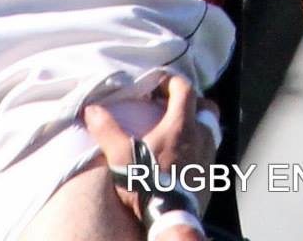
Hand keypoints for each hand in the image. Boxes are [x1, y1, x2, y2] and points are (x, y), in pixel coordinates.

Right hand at [83, 76, 217, 215]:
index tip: (158, 85)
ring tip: (177, 134)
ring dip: (197, 127)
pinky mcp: (210, 177)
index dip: (172, 82)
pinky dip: (199, 149)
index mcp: (181, 125)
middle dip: (193, 103)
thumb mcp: (121, 156)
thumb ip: (107, 130)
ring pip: (211, 130)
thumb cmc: (148, 184)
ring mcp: (209, 157)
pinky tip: (183, 159)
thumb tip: (91, 109)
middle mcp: (201, 137)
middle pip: (207, 107)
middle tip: (173, 108)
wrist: (169, 219)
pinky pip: (210, 153)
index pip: (185, 88)